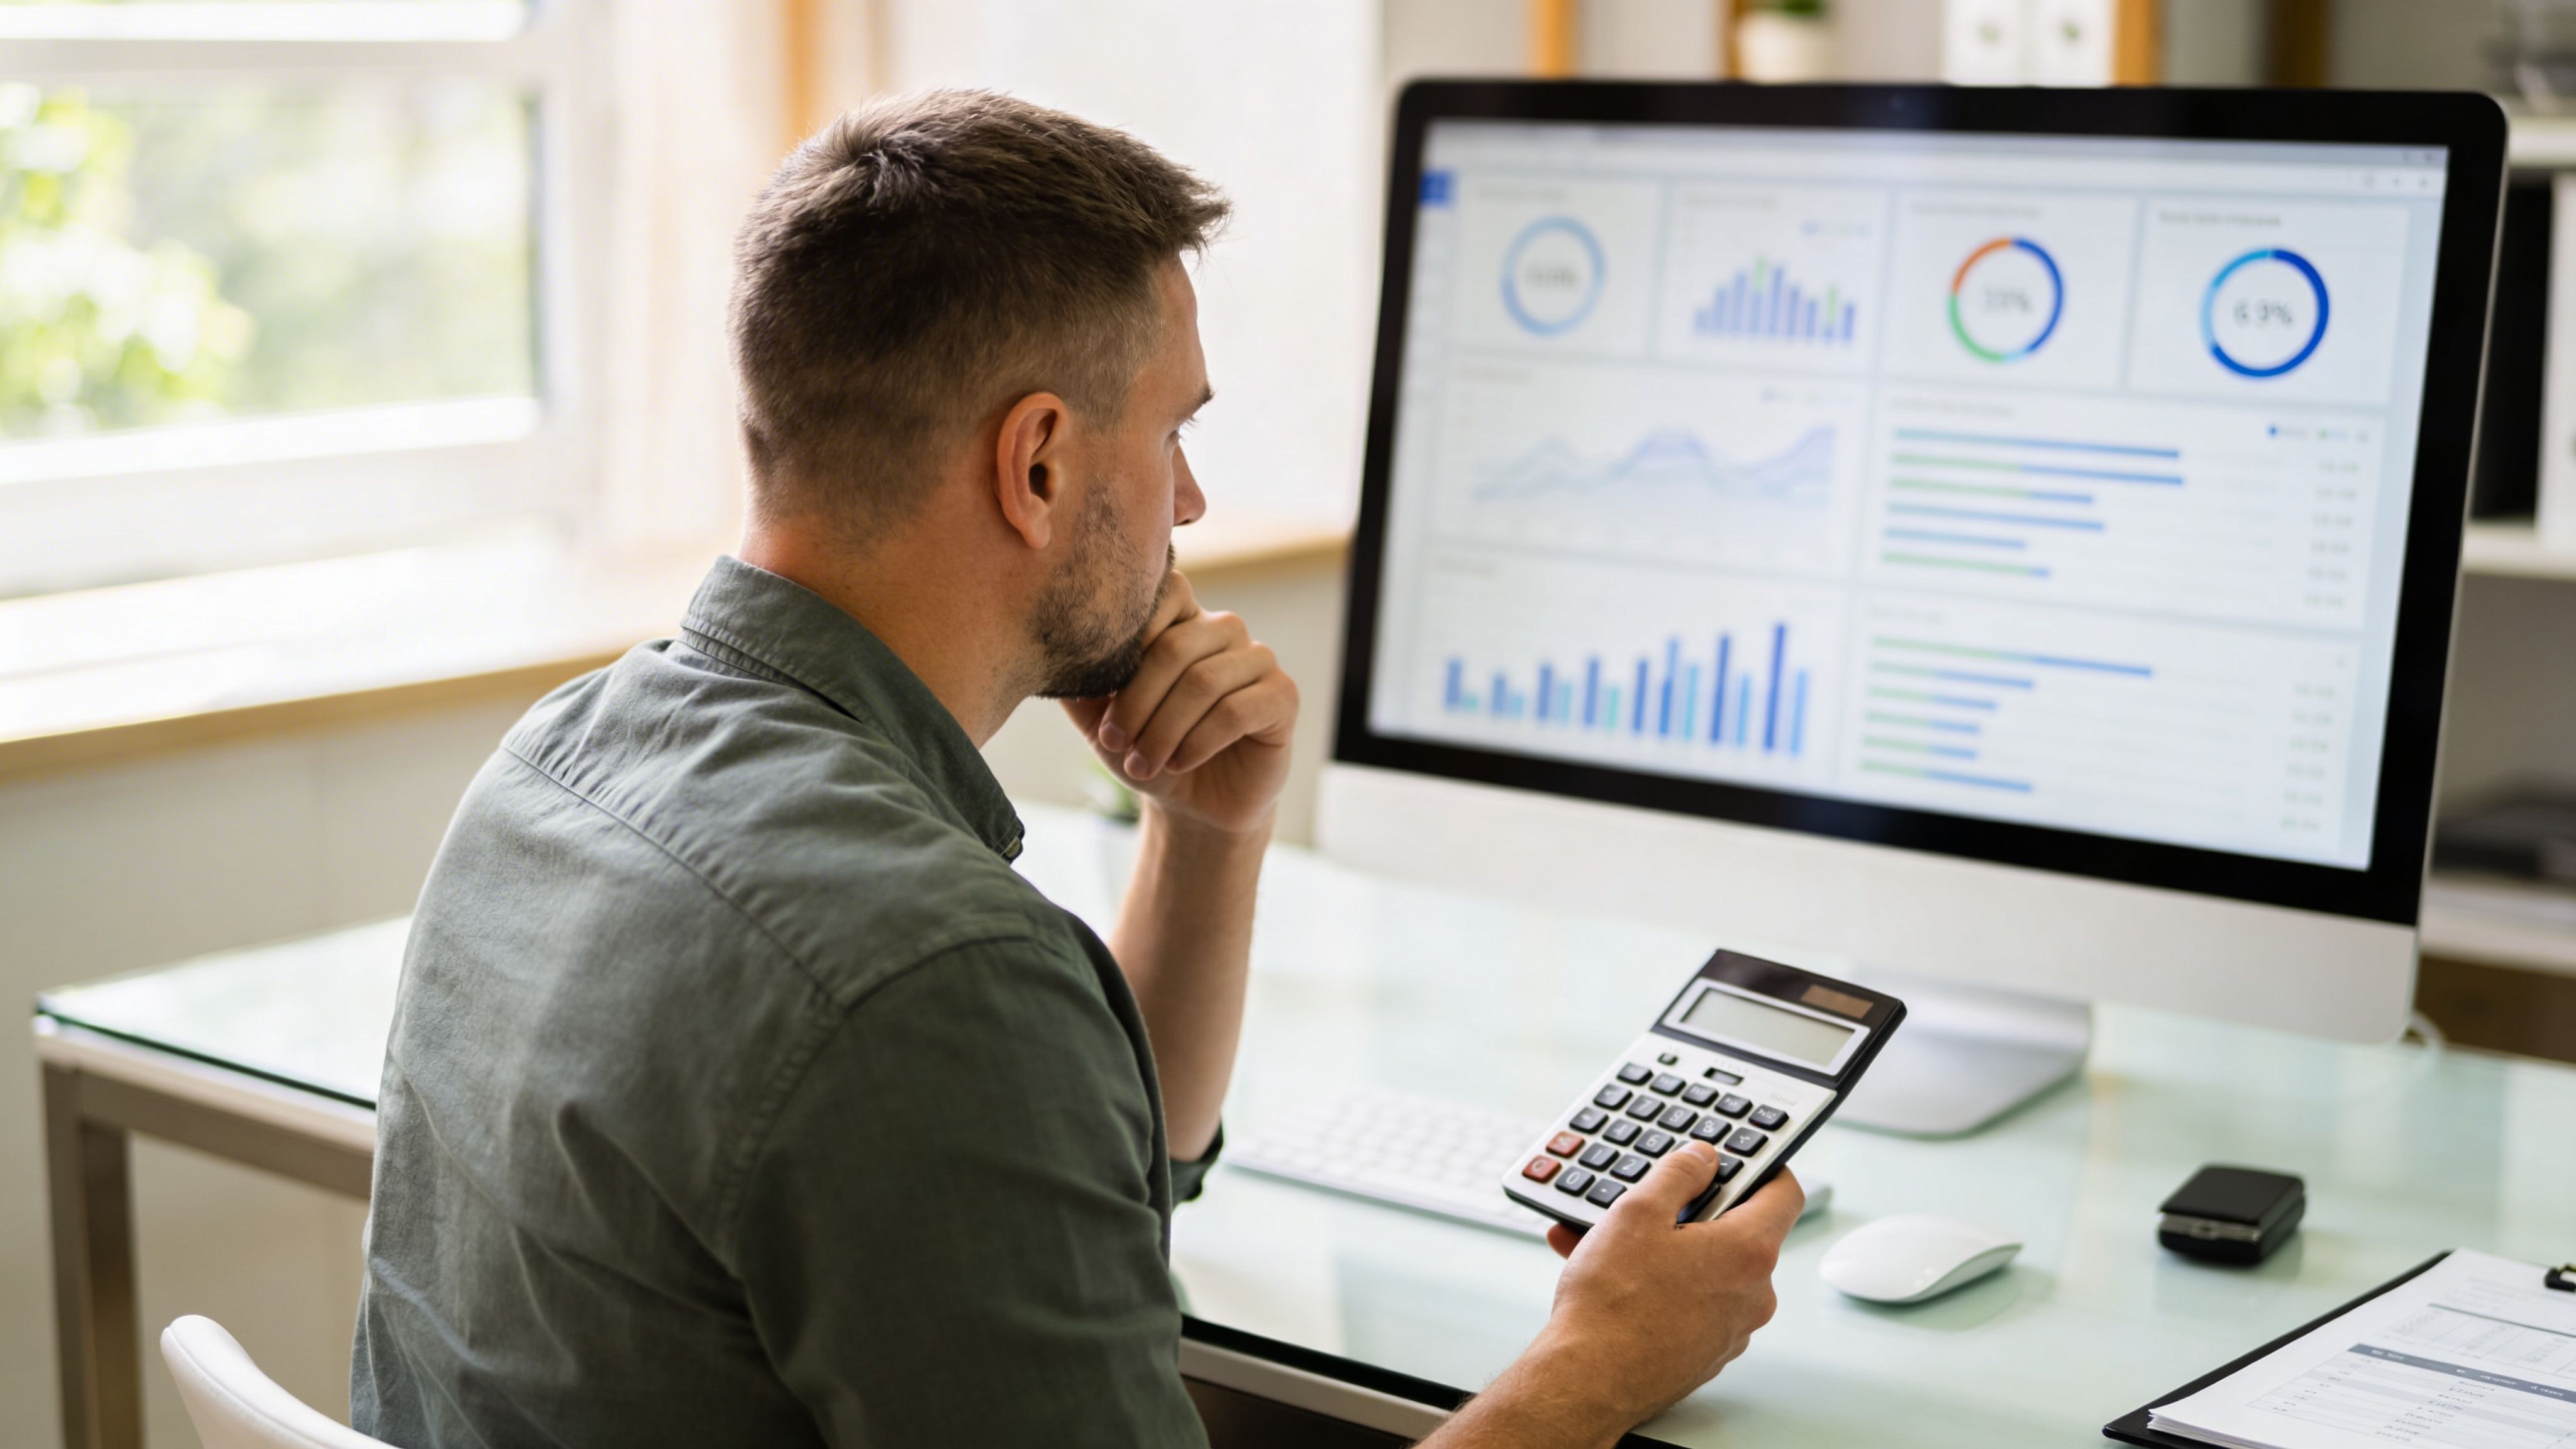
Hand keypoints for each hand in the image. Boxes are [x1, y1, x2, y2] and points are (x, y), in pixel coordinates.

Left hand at [1060, 570, 1296, 836]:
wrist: (1193, 807)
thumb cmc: (1148, 751)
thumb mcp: (1101, 719)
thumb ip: (1078, 684)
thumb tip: (1047, 653)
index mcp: (1182, 619)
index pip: (1162, 594)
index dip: (1130, 638)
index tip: (1104, 694)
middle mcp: (1223, 630)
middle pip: (1176, 646)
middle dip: (1137, 703)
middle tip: (1115, 744)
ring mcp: (1257, 660)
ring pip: (1204, 681)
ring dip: (1163, 731)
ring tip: (1142, 764)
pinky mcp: (1281, 697)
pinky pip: (1238, 710)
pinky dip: (1199, 742)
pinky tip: (1180, 763)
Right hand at [1428, 1147, 1798, 1447]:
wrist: (1589, 1380)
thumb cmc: (1613, 1302)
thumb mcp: (1638, 1213)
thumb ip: (1678, 1174)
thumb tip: (1702, 1158)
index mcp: (1748, 1251)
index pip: (1785, 1193)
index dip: (1764, 1167)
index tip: (1740, 1159)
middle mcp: (1753, 1294)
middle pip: (1739, 1233)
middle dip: (1694, 1213)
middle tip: (1652, 1204)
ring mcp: (1731, 1330)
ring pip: (1707, 1272)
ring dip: (1667, 1251)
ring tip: (1609, 1242)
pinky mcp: (1704, 1354)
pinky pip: (1691, 1305)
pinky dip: (1661, 1287)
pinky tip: (1613, 1278)